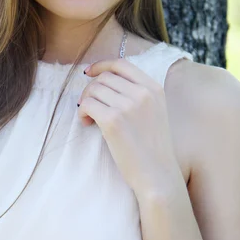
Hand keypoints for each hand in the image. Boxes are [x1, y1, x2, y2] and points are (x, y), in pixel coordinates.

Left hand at [77, 58, 183, 197]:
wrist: (157, 175)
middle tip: (89, 106)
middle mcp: (142, 93)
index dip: (102, 65)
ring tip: (89, 118)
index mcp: (154, 89)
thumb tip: (104, 81)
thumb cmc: (153, 148)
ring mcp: (128, 106)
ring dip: (85, 101)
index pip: (122, 64)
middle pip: (104, 78)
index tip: (90, 73)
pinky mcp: (113, 121)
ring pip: (93, 89)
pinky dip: (82, 112)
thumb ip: (138, 94)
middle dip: (91, 89)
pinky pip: (87, 104)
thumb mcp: (155, 112)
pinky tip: (87, 123)